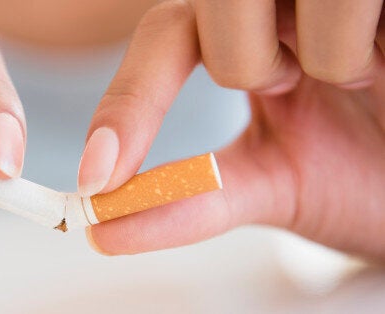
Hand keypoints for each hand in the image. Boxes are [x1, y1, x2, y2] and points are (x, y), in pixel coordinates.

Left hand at [80, 0, 384, 259]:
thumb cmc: (356, 171)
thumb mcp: (266, 186)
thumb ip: (190, 200)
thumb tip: (104, 230)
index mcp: (232, 37)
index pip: (160, 40)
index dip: (127, 105)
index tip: (98, 180)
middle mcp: (267, 3)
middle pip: (207, 5)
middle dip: (242, 63)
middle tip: (290, 88)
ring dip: (316, 60)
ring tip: (352, 77)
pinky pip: (345, 4)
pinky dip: (362, 52)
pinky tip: (381, 63)